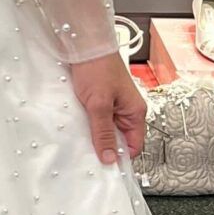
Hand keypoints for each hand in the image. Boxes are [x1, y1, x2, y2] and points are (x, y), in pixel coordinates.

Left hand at [68, 48, 146, 166]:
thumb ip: (103, 133)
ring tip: (81, 143)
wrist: (85, 45)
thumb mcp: (99, 105)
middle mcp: (128, 111)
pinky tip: (78, 127)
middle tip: (89, 158)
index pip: (134, 146)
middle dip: (105, 148)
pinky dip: (88, 124)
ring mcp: (115, 105)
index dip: (121, 158)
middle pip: (120, 140)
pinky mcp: (101, 100)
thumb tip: (110, 159)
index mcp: (135, 113)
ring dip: (95, 135)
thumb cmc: (96, 68)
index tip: (105, 169)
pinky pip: (98, 119)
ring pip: (107, 130)